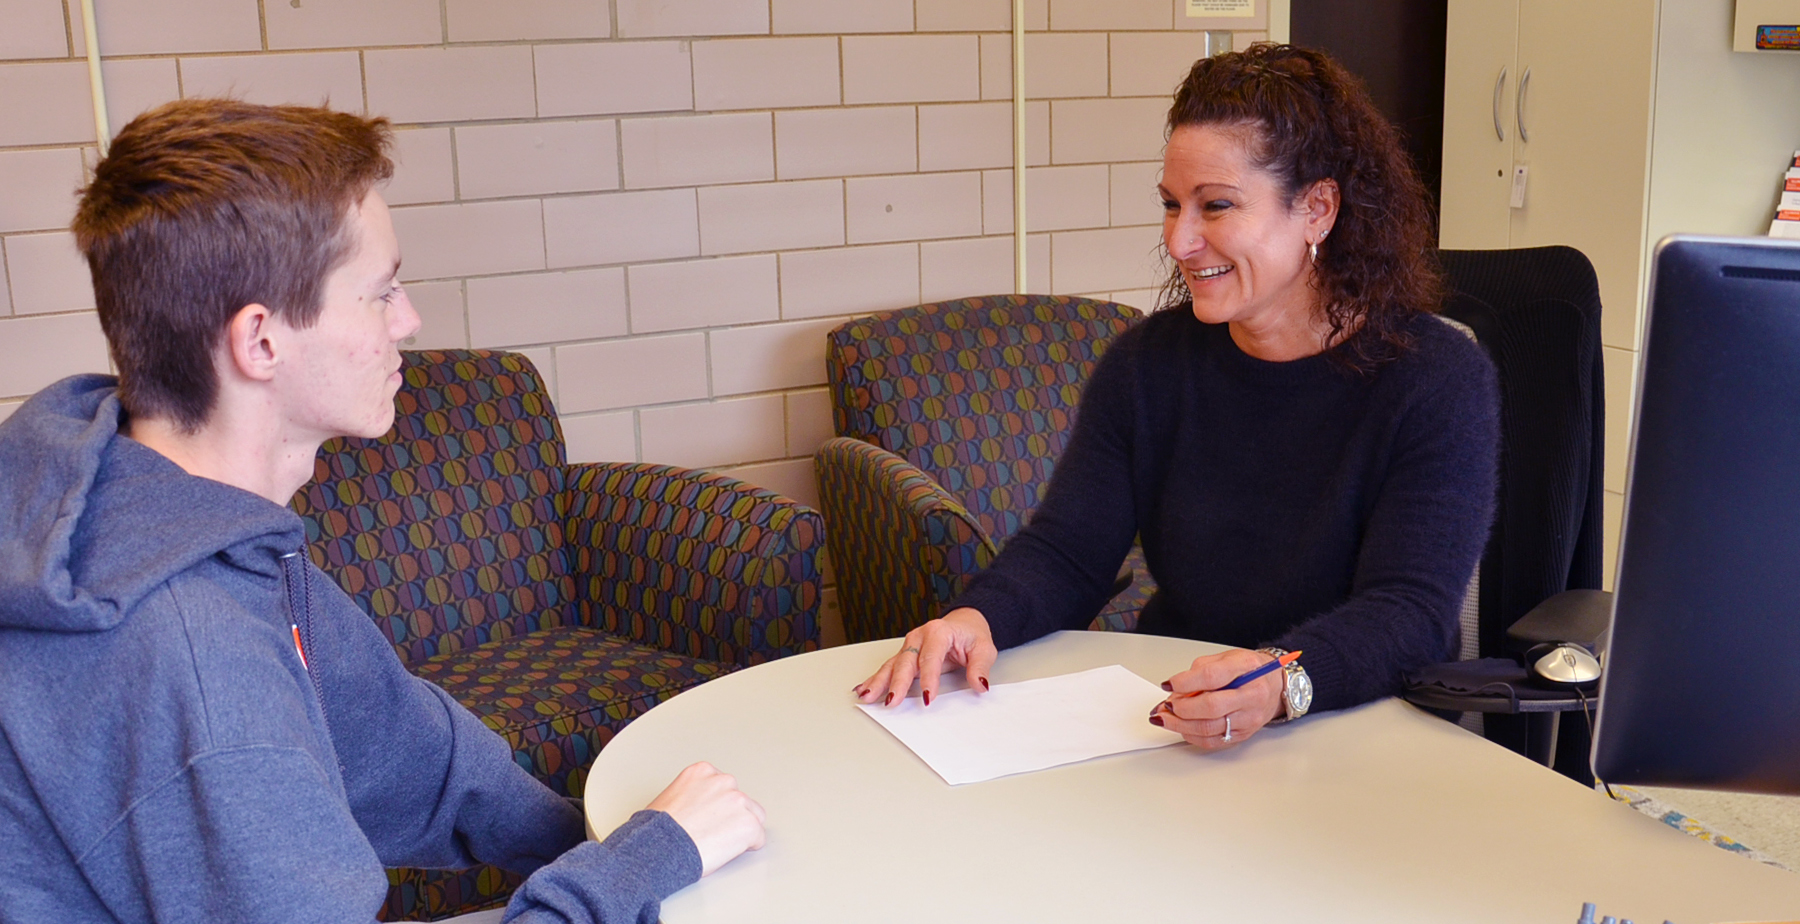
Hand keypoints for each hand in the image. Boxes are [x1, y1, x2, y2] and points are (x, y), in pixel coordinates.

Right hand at [645, 762, 766, 875]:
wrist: (659, 847)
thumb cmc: (657, 830)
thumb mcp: (670, 797)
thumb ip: (692, 795)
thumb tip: (700, 809)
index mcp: (703, 771)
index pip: (724, 787)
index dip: (718, 807)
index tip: (710, 818)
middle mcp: (723, 781)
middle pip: (741, 800)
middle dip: (731, 817)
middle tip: (714, 834)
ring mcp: (738, 801)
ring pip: (753, 818)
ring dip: (740, 830)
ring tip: (719, 844)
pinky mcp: (748, 823)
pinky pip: (758, 838)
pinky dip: (747, 847)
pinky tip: (727, 851)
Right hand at [852, 608, 996, 707]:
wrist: (964, 622)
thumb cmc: (971, 635)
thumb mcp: (984, 648)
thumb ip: (980, 667)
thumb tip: (979, 685)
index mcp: (938, 632)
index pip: (931, 658)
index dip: (929, 679)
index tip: (928, 697)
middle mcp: (919, 636)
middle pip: (906, 662)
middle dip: (897, 683)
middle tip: (892, 701)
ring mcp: (909, 645)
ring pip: (892, 665)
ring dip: (879, 681)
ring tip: (867, 696)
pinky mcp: (905, 654)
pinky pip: (888, 666)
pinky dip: (875, 679)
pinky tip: (864, 688)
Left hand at [1150, 649, 1284, 750]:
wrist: (1275, 686)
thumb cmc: (1249, 670)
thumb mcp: (1225, 658)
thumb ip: (1199, 671)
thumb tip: (1176, 690)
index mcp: (1246, 668)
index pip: (1212, 677)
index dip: (1185, 682)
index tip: (1168, 684)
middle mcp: (1251, 695)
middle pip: (1210, 707)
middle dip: (1181, 709)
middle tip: (1163, 707)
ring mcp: (1248, 718)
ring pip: (1209, 728)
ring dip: (1180, 725)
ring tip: (1164, 719)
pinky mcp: (1243, 734)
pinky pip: (1214, 740)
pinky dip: (1192, 736)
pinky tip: (1181, 728)